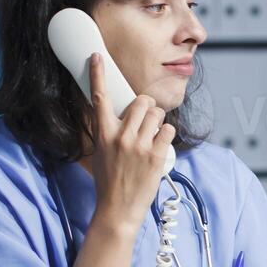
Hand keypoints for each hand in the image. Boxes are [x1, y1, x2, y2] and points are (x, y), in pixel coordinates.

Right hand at [87, 52, 174, 229]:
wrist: (118, 209)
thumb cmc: (109, 180)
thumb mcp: (99, 152)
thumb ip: (106, 131)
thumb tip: (114, 113)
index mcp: (103, 134)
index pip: (99, 99)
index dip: (97, 75)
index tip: (97, 57)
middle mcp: (120, 137)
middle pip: (142, 102)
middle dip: (147, 107)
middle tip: (145, 121)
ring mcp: (139, 145)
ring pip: (158, 114)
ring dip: (158, 121)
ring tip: (152, 136)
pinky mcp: (156, 155)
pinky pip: (169, 129)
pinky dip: (167, 135)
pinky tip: (159, 145)